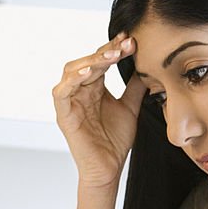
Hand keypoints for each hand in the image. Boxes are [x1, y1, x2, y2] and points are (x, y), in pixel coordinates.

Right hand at [53, 33, 148, 188]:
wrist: (109, 169)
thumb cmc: (115, 141)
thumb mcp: (130, 107)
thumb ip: (134, 87)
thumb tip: (146, 65)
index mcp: (94, 87)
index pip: (101, 60)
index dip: (114, 48)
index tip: (132, 40)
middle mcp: (79, 91)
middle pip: (87, 61)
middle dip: (106, 50)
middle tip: (125, 44)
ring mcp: (70, 102)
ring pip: (72, 71)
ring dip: (91, 60)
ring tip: (111, 55)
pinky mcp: (64, 115)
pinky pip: (61, 92)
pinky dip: (72, 80)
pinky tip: (89, 72)